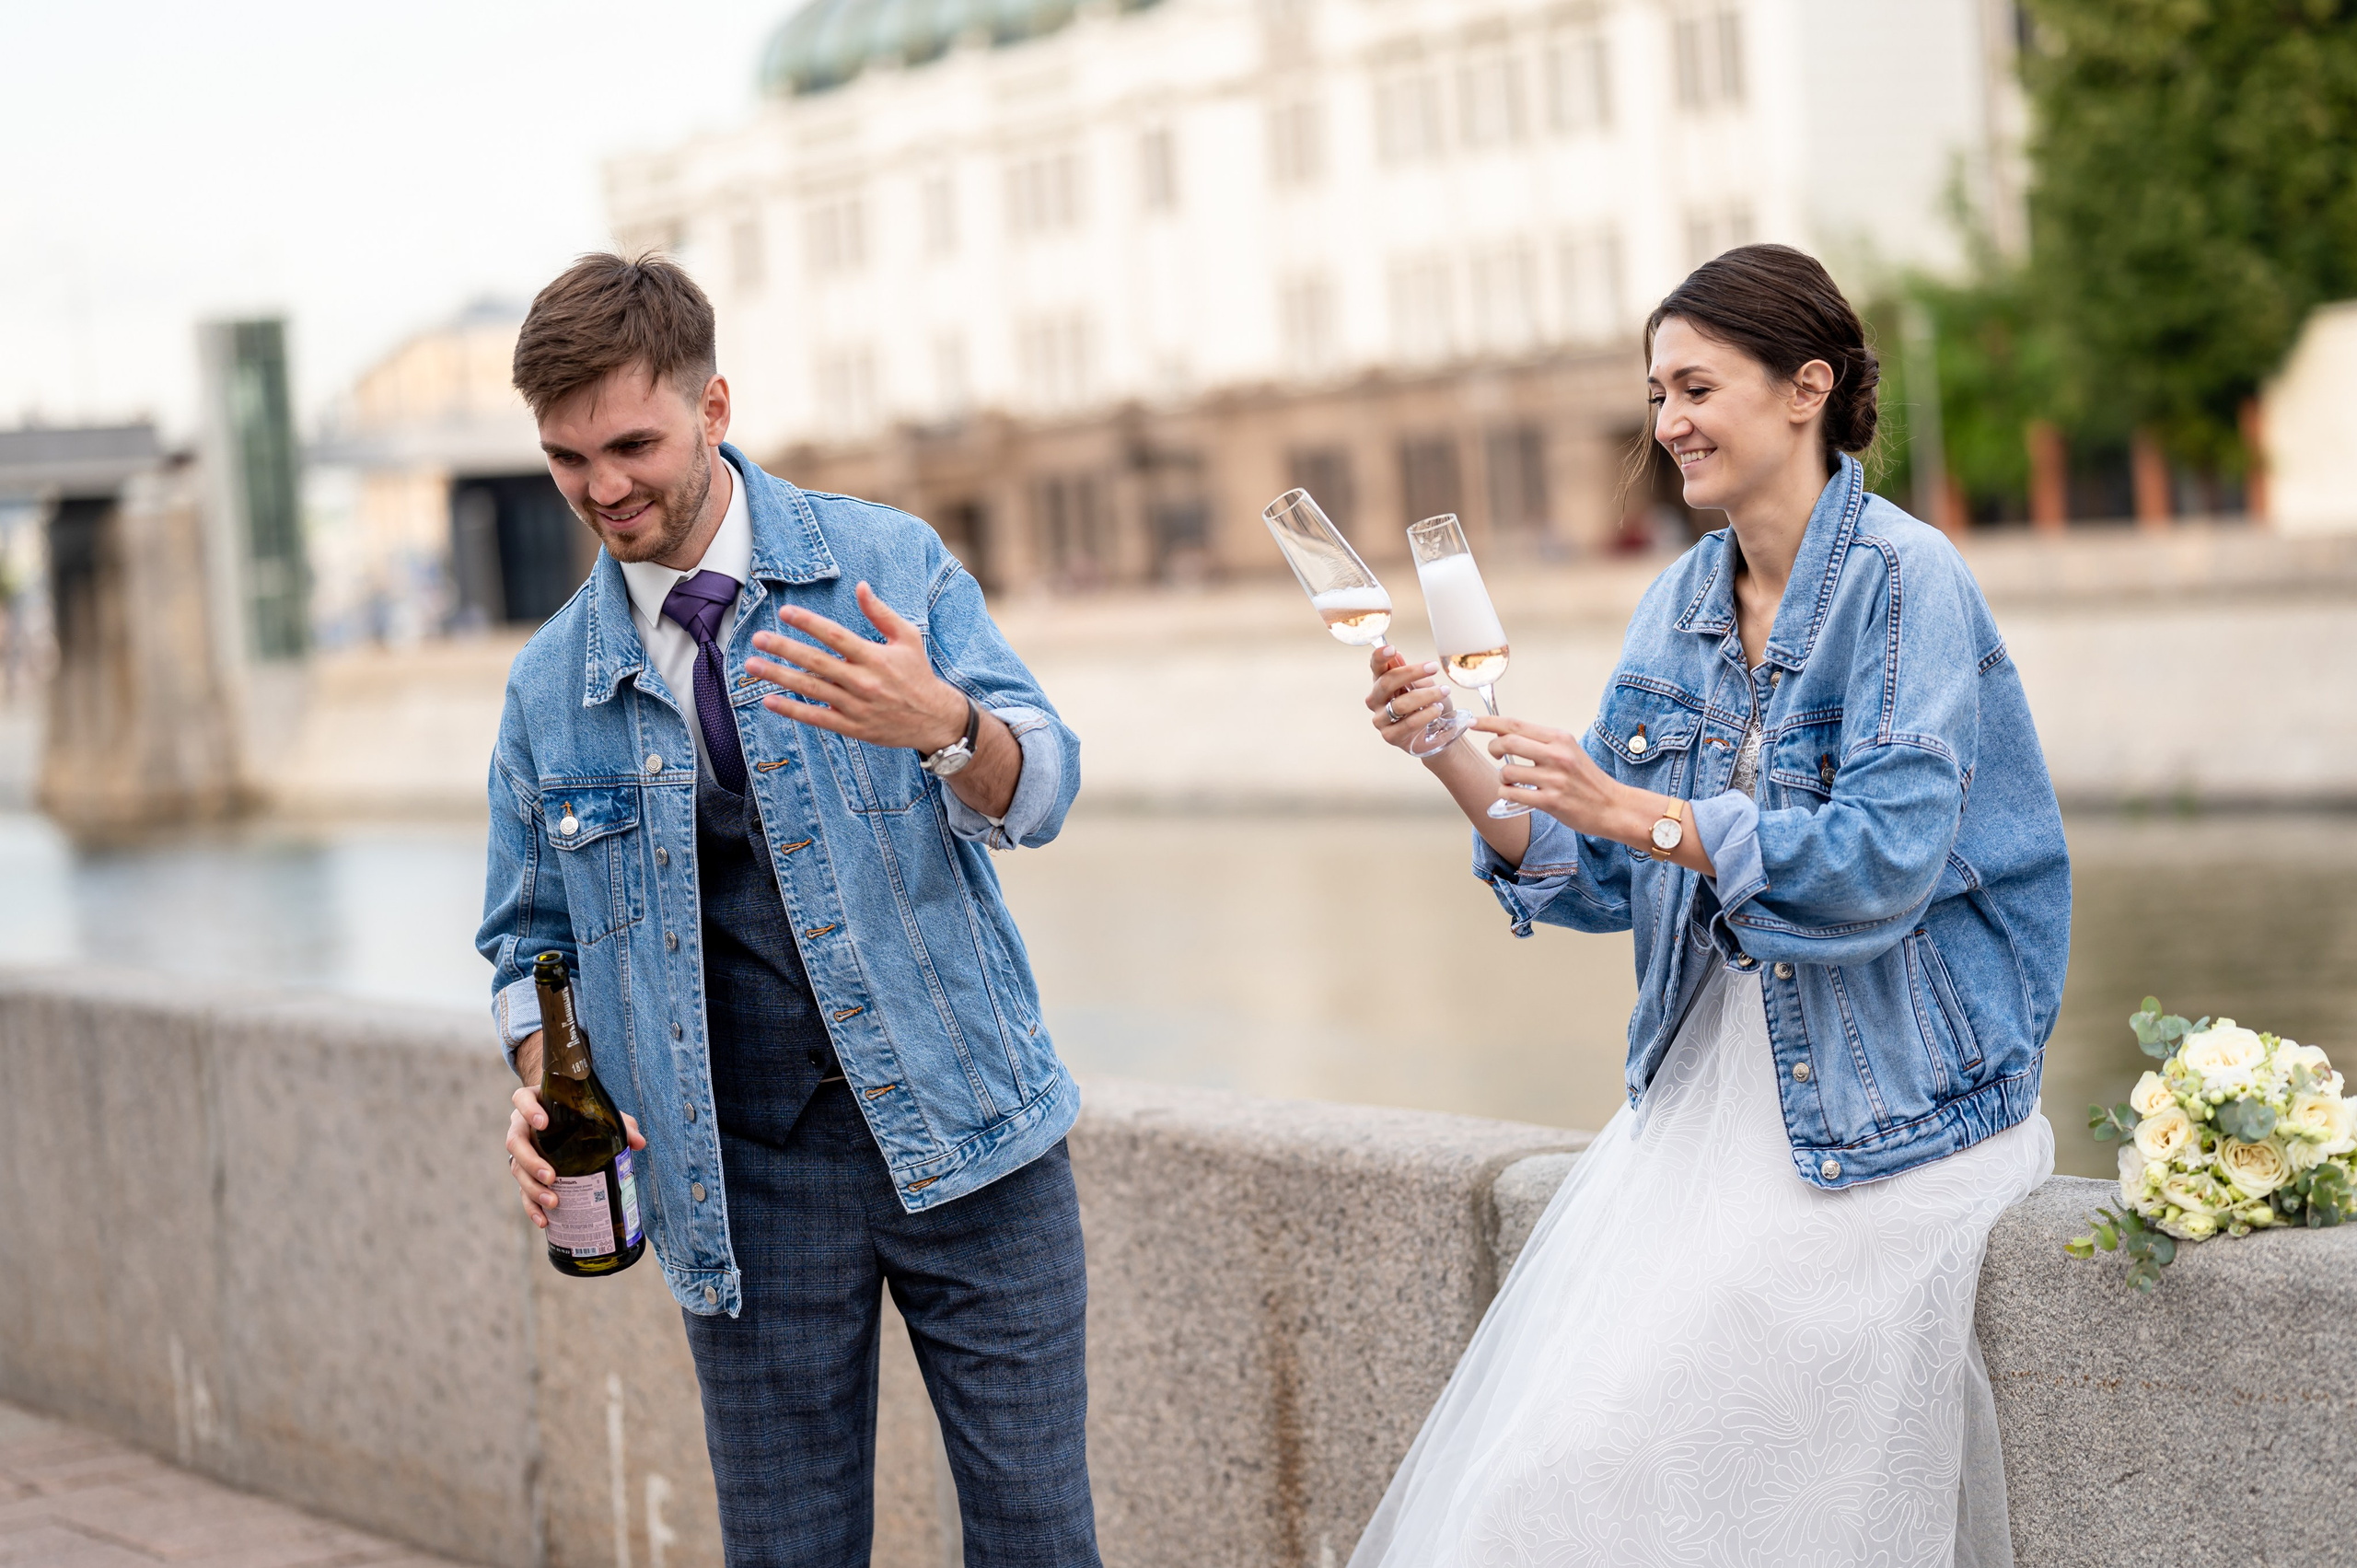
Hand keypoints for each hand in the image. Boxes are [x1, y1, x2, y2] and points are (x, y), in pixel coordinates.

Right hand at [505, 1030, 645, 1231]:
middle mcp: (522, 1126)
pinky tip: (544, 1220)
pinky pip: (522, 1191)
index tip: (543, 1123)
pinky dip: (532, 1207)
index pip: (522, 1099)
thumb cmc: (582, 1114)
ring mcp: (521, 1151)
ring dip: (533, 1188)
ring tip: (553, 1201)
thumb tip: (638, 1143)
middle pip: (515, 1141)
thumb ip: (620, 1123)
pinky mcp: (524, 1174)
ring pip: (517, 1169)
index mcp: (536, 1103)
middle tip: (550, 1176)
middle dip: (531, 1161)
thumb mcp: (600, 1114)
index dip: (529, 1110)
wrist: (567, 1124)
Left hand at [746, 582, 966, 752]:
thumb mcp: (907, 638)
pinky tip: (769, 701)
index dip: (809, 623)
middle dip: (785, 649)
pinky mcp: (852, 727)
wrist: (934, 720)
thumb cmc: (917, 674)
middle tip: (758, 638)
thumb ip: (881, 613)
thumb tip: (860, 586)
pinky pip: (816, 718)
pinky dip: (792, 711)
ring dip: (779, 677)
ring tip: (753, 666)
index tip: (786, 612)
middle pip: (817, 662)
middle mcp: (863, 681)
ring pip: (811, 689)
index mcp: (875, 656)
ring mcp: (855, 706)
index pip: (836, 636)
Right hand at [1364, 645, 1450, 754]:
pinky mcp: (1390, 736)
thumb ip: (1409, 673)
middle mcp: (1376, 700)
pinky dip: (1425, 715)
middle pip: (1386, 683)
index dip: (1380, 657)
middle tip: (1433, 667)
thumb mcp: (1423, 684)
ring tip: (1443, 692)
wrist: (1437, 731)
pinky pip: (1408, 723)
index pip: (1376, 667)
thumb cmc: (1427, 704)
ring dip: (1425, 695)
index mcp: (1382, 682)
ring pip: (1400, 704)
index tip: (1392, 649)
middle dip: (1412, 673)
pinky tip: (1437, 710)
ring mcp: (1381, 719)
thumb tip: (1396, 656)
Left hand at [1470, 715, 1649, 843]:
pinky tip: (1516, 794)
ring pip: (1507, 771)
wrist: (1612, 806)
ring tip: (1513, 781)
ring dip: (1503, 777)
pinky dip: (1507, 794)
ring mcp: (1554, 779)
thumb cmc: (1586, 779)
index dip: (1489, 723)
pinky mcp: (1551, 801)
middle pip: (1507, 742)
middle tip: (1496, 755)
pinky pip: (1513, 794)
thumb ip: (1541, 742)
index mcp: (1559, 738)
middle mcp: (1557, 755)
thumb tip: (1506, 734)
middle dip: (1493, 748)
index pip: (1515, 724)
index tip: (1473, 722)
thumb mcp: (1568, 750)